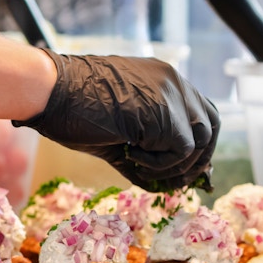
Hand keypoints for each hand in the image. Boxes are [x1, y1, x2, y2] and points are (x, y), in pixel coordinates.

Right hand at [14, 50, 218, 191]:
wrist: (51, 91)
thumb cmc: (72, 107)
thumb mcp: (118, 127)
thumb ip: (146, 146)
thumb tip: (166, 183)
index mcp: (162, 79)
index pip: (200, 112)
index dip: (197, 145)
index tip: (182, 169)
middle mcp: (173, 82)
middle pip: (211, 126)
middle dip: (197, 159)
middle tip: (174, 181)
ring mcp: (171, 95)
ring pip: (199, 142)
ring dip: (173, 164)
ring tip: (136, 163)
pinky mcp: (165, 113)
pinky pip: (181, 151)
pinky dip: (159, 164)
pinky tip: (129, 155)